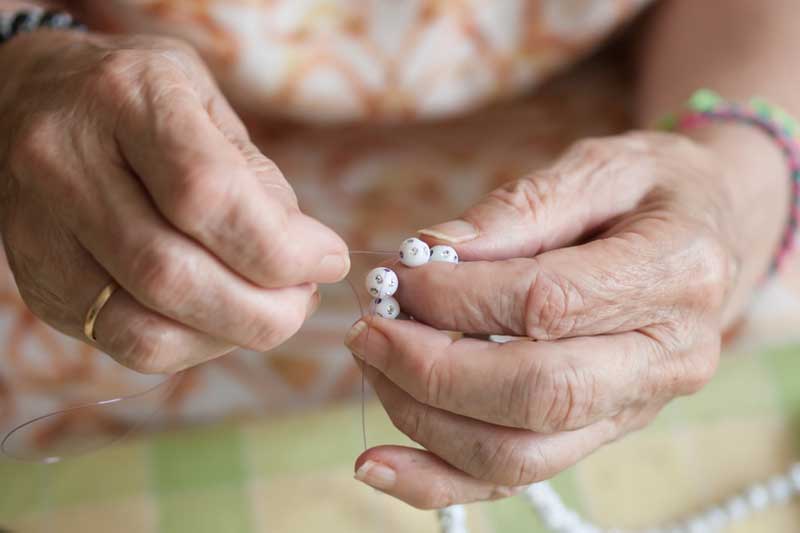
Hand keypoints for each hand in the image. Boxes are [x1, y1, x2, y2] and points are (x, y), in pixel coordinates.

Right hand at [0, 30, 348, 372]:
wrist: (30, 96)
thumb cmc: (141, 98)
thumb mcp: (207, 102)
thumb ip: (256, 178)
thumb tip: (306, 258)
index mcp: (124, 98)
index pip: (207, 195)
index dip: (281, 247)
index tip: (329, 259)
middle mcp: (64, 162)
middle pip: (173, 275)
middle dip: (264, 309)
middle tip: (304, 298)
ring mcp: (40, 232)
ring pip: (146, 327)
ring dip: (233, 336)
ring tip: (272, 310)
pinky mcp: (41, 285)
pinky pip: (126, 345)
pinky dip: (195, 346)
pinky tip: (222, 320)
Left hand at [345, 131, 786, 507]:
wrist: (710, 236)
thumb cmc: (654, 192)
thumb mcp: (605, 166)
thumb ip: (525, 206)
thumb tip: (436, 249)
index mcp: (676, 274)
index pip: (549, 303)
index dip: (459, 296)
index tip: (401, 275)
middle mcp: (666, 358)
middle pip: (537, 393)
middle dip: (432, 367)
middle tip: (370, 328)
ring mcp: (633, 408)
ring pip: (519, 452)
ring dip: (423, 416)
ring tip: (372, 363)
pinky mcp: (598, 433)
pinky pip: (516, 478)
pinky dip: (439, 482)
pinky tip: (378, 465)